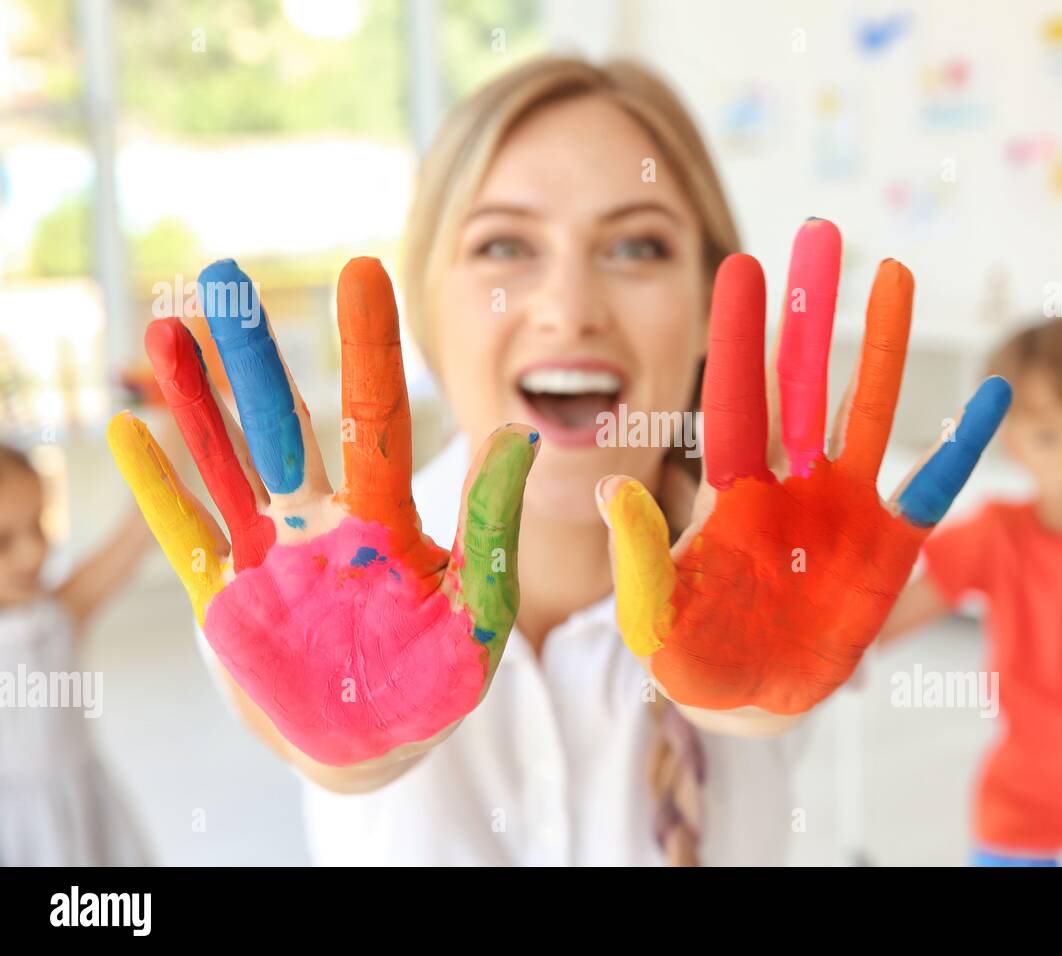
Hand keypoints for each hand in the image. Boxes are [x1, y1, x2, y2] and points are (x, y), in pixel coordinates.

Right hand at [108, 257, 537, 766]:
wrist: (375, 744)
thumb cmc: (435, 679)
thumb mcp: (480, 612)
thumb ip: (492, 532)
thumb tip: (518, 435)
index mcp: (387, 518)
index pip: (376, 418)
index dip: (368, 348)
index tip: (363, 270)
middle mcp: (322, 519)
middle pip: (285, 423)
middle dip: (256, 356)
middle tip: (225, 272)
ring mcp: (269, 553)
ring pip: (227, 461)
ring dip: (194, 400)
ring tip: (168, 328)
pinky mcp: (227, 599)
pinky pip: (186, 535)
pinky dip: (157, 489)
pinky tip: (125, 430)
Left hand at [597, 219, 1008, 718]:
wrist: (746, 704)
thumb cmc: (689, 658)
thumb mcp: (653, 617)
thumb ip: (640, 558)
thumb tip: (609, 489)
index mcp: (728, 491)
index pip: (734, 398)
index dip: (740, 337)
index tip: (742, 265)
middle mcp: (788, 481)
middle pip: (803, 382)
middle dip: (810, 311)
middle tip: (820, 232)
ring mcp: (842, 508)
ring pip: (866, 411)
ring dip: (883, 346)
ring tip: (895, 272)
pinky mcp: (888, 547)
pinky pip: (933, 487)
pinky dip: (964, 445)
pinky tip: (994, 395)